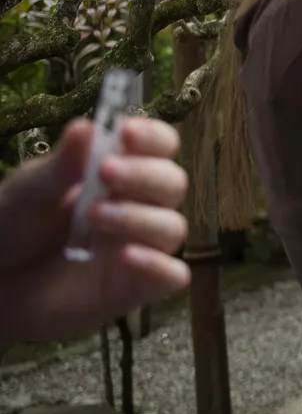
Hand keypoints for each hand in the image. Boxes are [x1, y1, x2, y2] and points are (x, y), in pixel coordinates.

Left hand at [0, 116, 190, 346]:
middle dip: (145, 175)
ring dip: (140, 217)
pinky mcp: (138, 287)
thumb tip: (86, 126)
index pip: (159, 147)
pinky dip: (158, 265)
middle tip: (105, 172)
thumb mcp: (27, 193)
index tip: (125, 131)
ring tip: (94, 217)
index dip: (152, 137)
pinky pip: (172, 276)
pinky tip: (127, 256)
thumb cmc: (12, 231)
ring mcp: (142, 246)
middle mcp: (139, 206)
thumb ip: (59, 167)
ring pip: (173, 227)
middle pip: (173, 183)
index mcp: (119, 174)